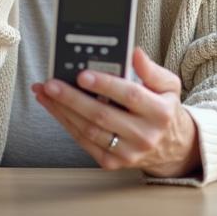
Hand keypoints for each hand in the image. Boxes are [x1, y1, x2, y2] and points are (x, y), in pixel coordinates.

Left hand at [33, 48, 201, 177]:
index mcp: (160, 113)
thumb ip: (151, 70)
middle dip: (72, 98)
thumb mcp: (168, 86)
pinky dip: (66, 123)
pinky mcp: (112, 162)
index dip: (105, 85)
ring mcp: (127, 153)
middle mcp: (144, 136)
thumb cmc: (163, 110)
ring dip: (62, 110)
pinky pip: (83, 142)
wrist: (171, 148)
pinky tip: (54, 108)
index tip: (82, 74)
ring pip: (88, 130)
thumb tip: (134, 53)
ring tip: (45, 92)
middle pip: (102, 116)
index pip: (130, 96)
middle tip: (51, 84)